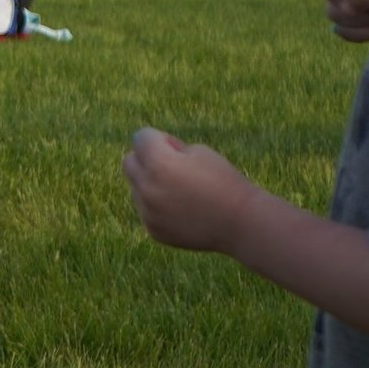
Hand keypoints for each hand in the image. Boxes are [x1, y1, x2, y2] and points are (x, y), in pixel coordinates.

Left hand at [121, 127, 263, 253]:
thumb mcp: (198, 151)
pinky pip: (145, 209)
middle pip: (128, 162)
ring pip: (136, 188)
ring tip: (182, 191)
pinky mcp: (153, 230)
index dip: (158, 139)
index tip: (175, 147)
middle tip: (172, 165)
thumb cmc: (222, 180)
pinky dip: (157, 206)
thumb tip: (147, 155)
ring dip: (151, 183)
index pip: (140, 138)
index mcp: (159, 165)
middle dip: (145, 158)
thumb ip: (168, 148)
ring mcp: (148, 213)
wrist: (240, 222)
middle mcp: (148, 189)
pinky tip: (183, 209)